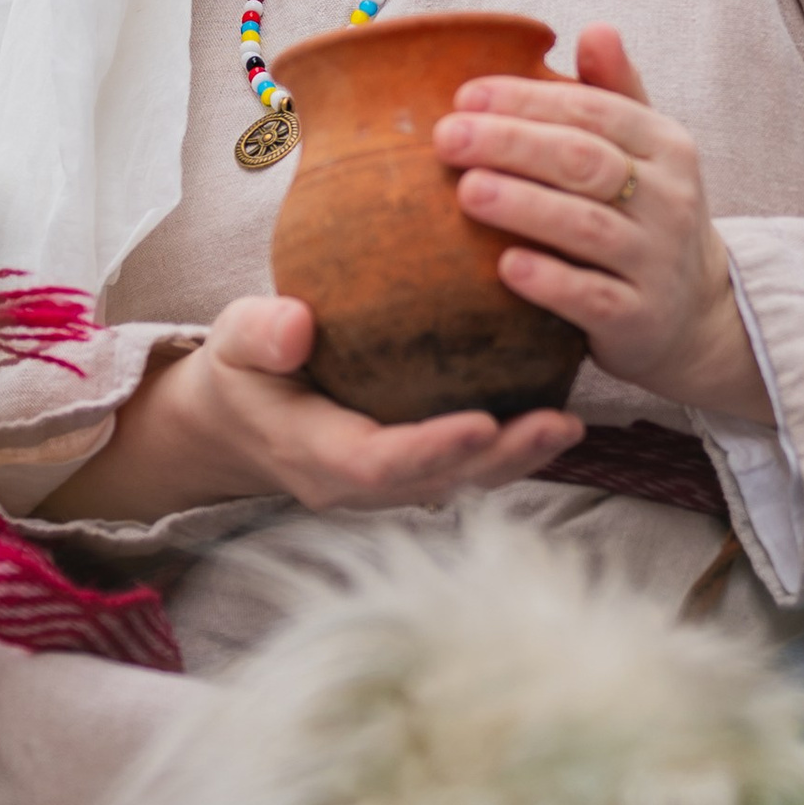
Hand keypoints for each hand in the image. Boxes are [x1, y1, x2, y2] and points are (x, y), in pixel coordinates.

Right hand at [44, 293, 584, 523]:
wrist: (238, 420)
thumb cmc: (239, 372)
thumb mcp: (231, 344)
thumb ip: (259, 335)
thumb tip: (295, 322)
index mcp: (316, 455)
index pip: (378, 465)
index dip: (432, 451)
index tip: (482, 424)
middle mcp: (361, 482)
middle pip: (439, 482)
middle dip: (500, 460)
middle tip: (557, 424)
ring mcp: (392, 481)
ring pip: (463, 480)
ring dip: (520, 458)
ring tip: (572, 423)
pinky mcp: (414, 466)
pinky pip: (468, 462)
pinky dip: (513, 442)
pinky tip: (558, 402)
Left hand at [433, 25, 773, 427]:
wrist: (693, 313)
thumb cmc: (647, 215)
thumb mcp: (644, 151)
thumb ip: (614, 92)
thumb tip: (595, 28)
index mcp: (666, 146)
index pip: (594, 110)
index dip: (528, 100)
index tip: (465, 97)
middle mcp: (670, 200)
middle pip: (585, 161)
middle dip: (513, 144)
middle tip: (447, 138)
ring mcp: (656, 261)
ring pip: (586, 227)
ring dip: (524, 205)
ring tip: (468, 191)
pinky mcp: (639, 319)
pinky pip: (592, 297)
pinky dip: (549, 280)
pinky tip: (505, 266)